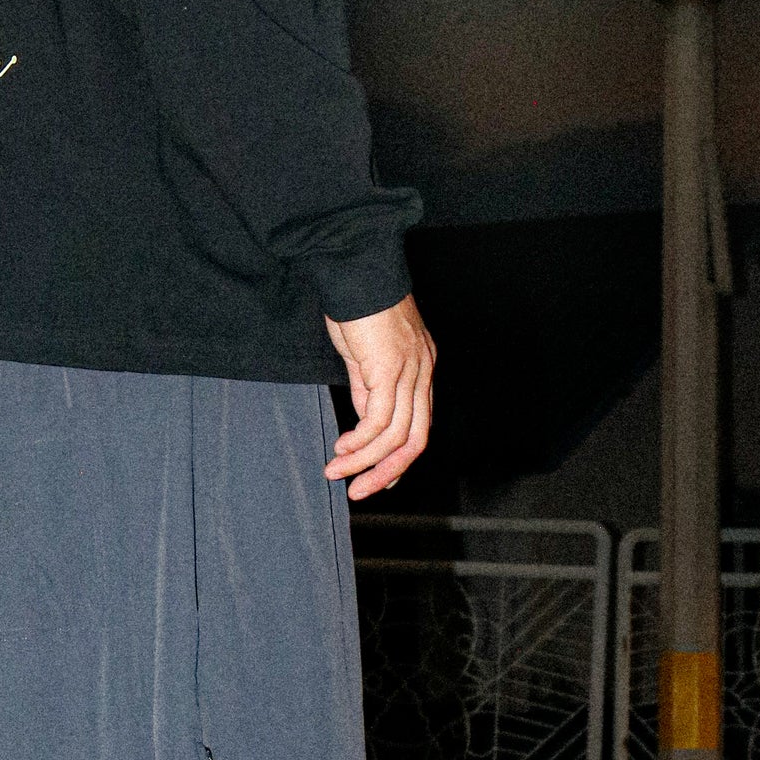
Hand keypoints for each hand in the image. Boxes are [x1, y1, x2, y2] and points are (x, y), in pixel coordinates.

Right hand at [323, 293, 435, 499]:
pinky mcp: (390, 368)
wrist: (354, 268)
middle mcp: (423, 372)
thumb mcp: (364, 356)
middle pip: (414, 440)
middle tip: (358, 492)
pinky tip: (341, 447)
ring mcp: (410, 370)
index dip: (398, 459)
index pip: (418, 426)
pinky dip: (360, 441)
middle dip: (385, 472)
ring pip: (395, 435)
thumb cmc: (356, 304)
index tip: (376, 479)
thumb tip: (364, 423)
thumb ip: (369, 389)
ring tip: (336, 471)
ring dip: (364, 461)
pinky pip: (378, 420)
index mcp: (421, 368)